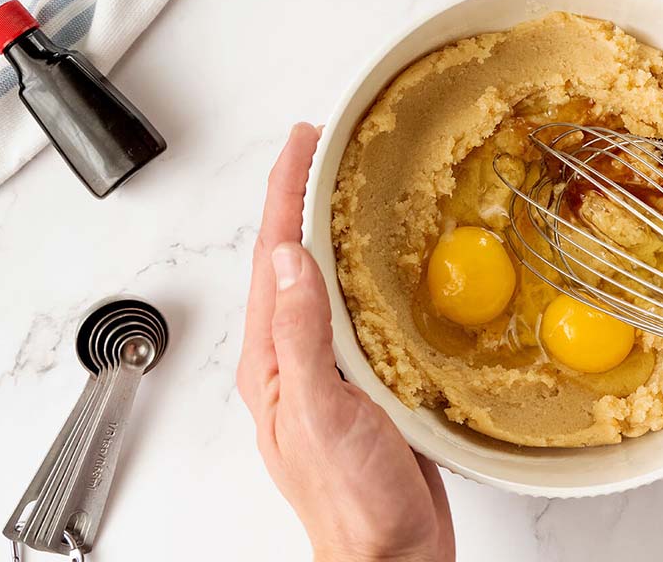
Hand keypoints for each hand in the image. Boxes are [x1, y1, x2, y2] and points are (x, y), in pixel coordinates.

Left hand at [237, 123, 454, 561]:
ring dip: (334, 230)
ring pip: (325, 281)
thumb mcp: (319, 413)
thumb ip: (301, 337)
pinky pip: (359, 311)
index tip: (302, 142)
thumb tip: (289, 259)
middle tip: (324, 147)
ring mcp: (328, 370)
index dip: (285, 192)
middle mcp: (293, 358)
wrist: (390, 555)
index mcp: (272, 360)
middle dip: (303, 198)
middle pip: (293, 259)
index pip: (273, 256)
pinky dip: (369, 273)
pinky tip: (389, 264)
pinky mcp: (364, 383)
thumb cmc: (351, 501)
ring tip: (351, 186)